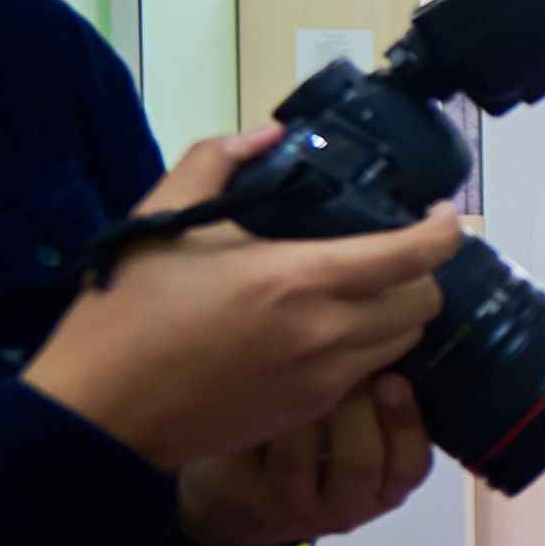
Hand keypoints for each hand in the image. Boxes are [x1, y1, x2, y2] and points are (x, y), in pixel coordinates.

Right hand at [24, 129, 460, 474]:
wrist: (99, 410)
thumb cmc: (129, 310)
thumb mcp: (163, 219)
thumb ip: (217, 160)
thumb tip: (266, 135)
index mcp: (299, 279)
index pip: (414, 255)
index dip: (445, 230)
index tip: (442, 212)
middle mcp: (327, 332)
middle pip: (424, 303)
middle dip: (423, 272)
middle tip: (397, 251)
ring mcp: (323, 379)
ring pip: (403, 342)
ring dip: (398, 311)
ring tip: (367, 287)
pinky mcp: (308, 411)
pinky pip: (368, 373)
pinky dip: (368, 347)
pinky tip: (330, 327)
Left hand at [177, 374, 432, 545]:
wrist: (244, 498)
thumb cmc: (316, 450)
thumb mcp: (361, 442)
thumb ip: (383, 407)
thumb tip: (402, 340)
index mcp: (382, 492)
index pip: (411, 467)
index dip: (404, 422)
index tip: (393, 378)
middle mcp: (342, 509)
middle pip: (358, 462)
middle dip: (354, 406)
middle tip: (343, 359)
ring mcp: (289, 507)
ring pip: (297, 458)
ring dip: (300, 405)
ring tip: (298, 363)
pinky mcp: (244, 495)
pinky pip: (252, 450)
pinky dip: (259, 411)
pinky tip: (260, 381)